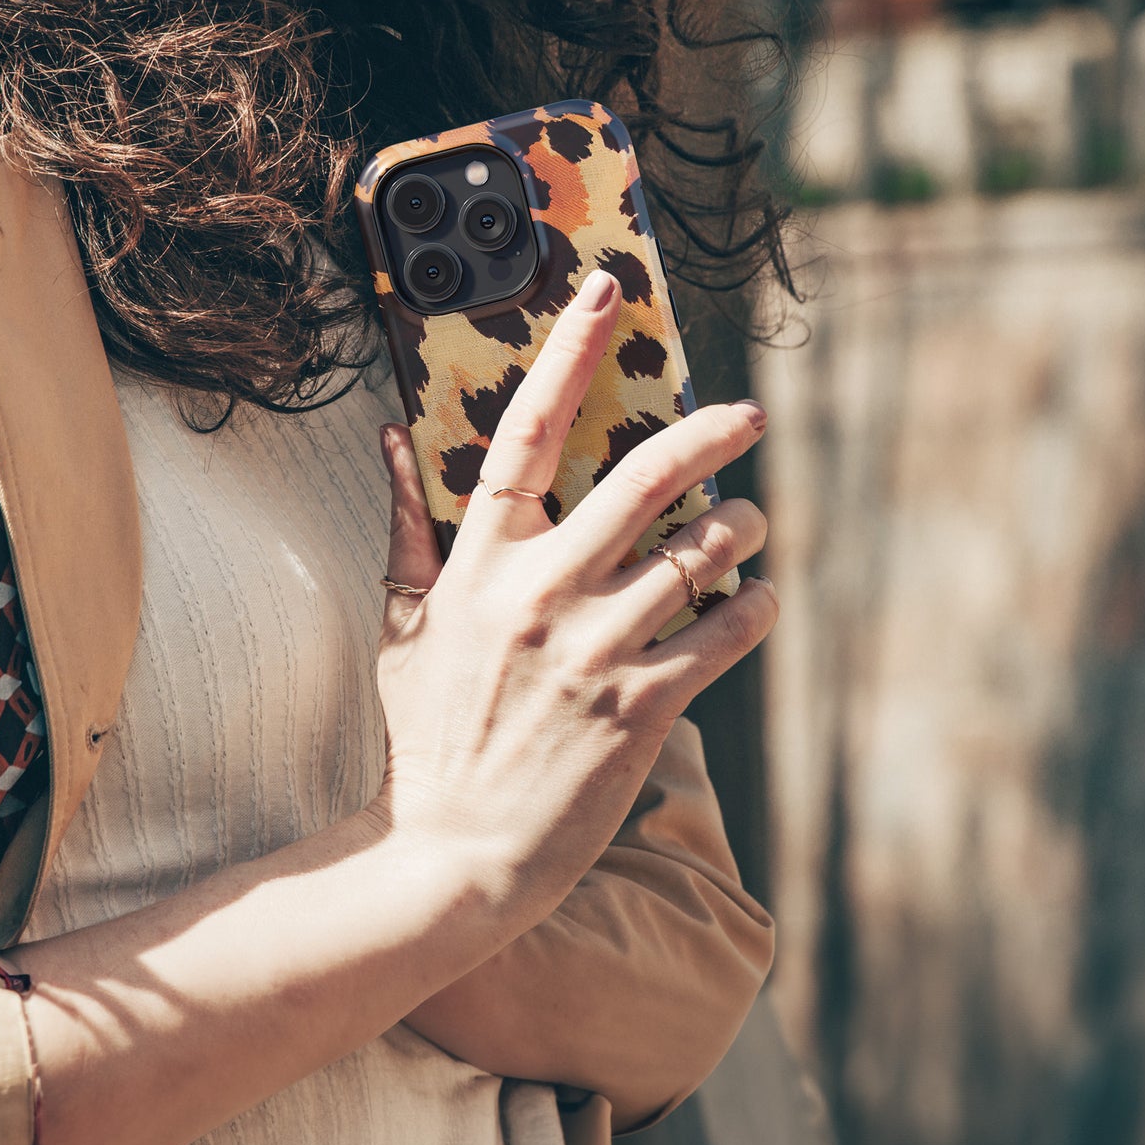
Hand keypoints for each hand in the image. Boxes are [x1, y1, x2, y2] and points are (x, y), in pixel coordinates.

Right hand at [372, 268, 777, 928]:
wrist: (452, 852)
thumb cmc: (426, 733)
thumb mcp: (402, 624)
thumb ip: (405, 525)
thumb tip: (391, 435)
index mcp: (479, 564)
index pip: (524, 433)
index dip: (568, 355)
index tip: (605, 291)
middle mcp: (540, 593)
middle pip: (644, 480)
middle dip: (711, 434)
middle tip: (751, 415)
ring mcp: (594, 650)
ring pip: (698, 554)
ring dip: (741, 529)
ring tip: (751, 525)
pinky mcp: (640, 708)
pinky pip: (721, 634)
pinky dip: (751, 607)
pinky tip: (754, 598)